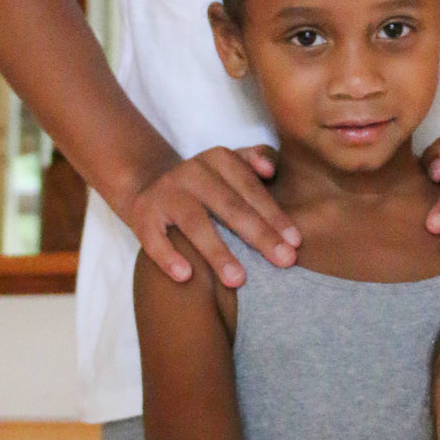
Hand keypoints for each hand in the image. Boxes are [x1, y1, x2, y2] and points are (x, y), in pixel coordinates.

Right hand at [122, 146, 299, 289]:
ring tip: (238, 280)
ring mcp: (165, 194)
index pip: (252, 189)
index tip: (296, 242)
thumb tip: (270, 170)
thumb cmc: (207, 185)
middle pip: (230, 206)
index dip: (275, 215)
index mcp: (219, 159)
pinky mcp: (142, 216)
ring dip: (217, 252)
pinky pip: (154, 239)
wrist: (150, 188)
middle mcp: (191, 172)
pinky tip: (186, 277)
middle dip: (259, 235)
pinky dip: (168, 257)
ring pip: (195, 223)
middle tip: (284, 261)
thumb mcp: (231, 166)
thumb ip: (256, 160)